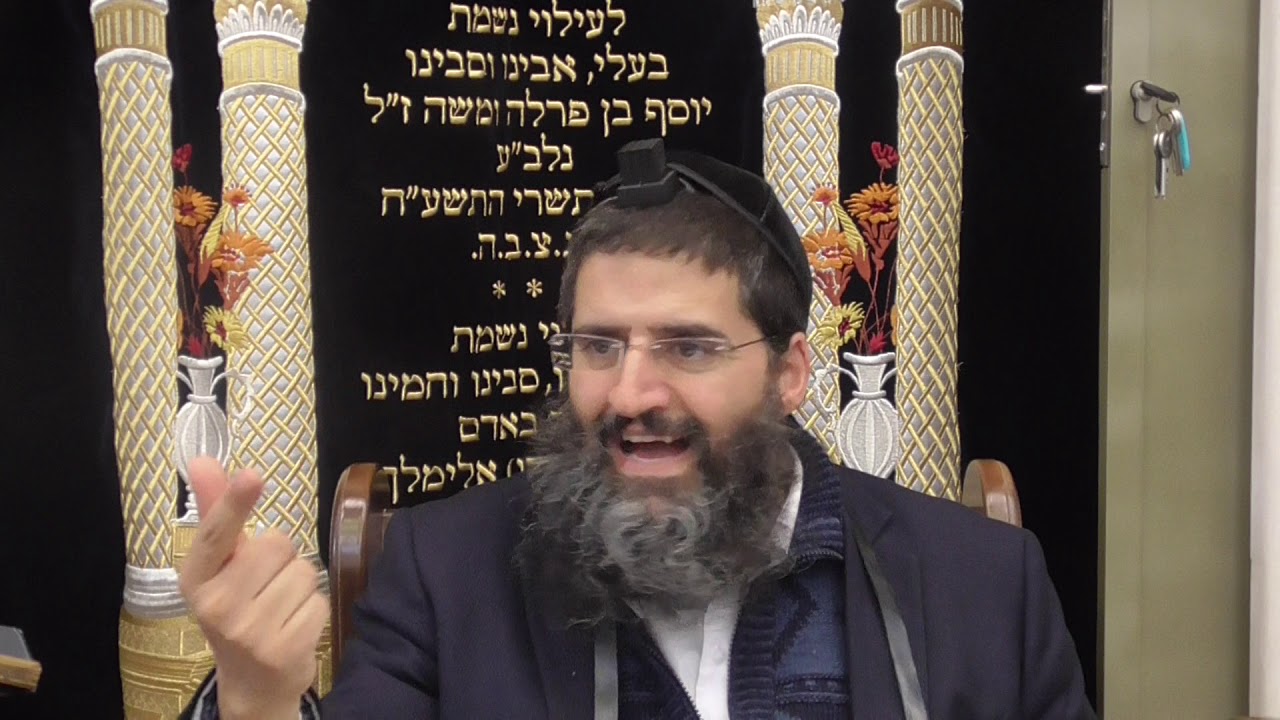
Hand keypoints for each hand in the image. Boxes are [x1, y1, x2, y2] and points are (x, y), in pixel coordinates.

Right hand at [177, 457, 327, 719]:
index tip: (251, 475)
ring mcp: (250, 631)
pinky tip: (292, 626)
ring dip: (299, 584)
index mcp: (196, 580)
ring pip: (303, 571)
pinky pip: (320, 599)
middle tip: (264, 585)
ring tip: (278, 607)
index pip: (217, 534)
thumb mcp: (220, 566)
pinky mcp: (285, 648)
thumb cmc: (236, 609)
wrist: (252, 683)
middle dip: (281, 558)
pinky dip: (313, 609)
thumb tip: (203, 459)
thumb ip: (216, 512)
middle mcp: (217, 606)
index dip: (234, 502)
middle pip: (278, 544)